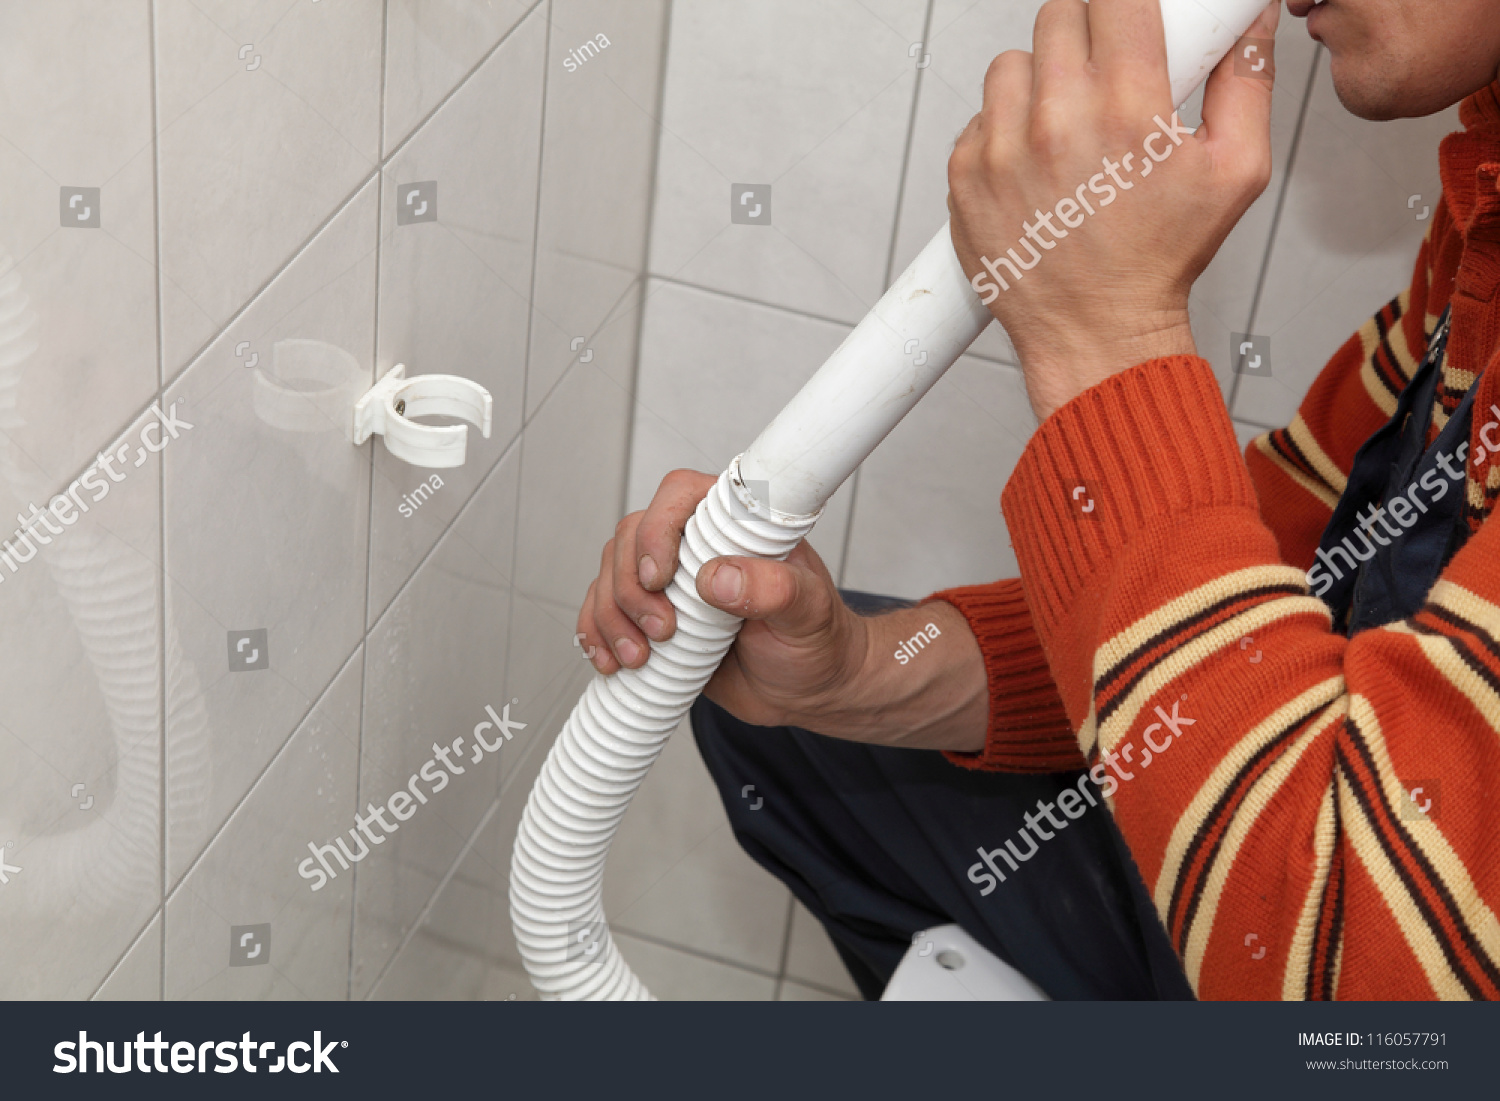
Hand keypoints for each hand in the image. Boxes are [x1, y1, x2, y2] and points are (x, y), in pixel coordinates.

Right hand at [575, 469, 868, 730]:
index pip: (679, 495)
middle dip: (632, 589)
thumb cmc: (817, 640)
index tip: (660, 577)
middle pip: (631, 538)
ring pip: (610, 576)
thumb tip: (717, 577)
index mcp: (734, 523)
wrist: (809, 689)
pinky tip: (610, 661)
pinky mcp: (651, 617)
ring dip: (611, 617)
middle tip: (663, 631)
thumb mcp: (809, 613)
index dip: (657, 529)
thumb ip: (774, 589)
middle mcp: (694, 544)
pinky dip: (596, 635)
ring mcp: (669, 581)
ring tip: (639, 658)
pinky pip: (603, 612)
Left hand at [947, 0, 1279, 419]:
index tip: (1131, 24)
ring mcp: (1001, 150)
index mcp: (1127, 109)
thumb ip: (1247, 83)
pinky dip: (1003, 131)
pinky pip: (977, 119)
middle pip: (1057, 17)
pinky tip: (1034, 164)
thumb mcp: (1235, 172)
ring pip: (1011, 65)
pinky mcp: (965, 178)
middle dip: (1084, 35)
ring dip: (1038, 81)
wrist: (1095, 331)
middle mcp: (1056, 122)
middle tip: (1102, 74)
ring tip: (1065, 123)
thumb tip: (1247, 23)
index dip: (1125, 7)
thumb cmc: (1158, 261)